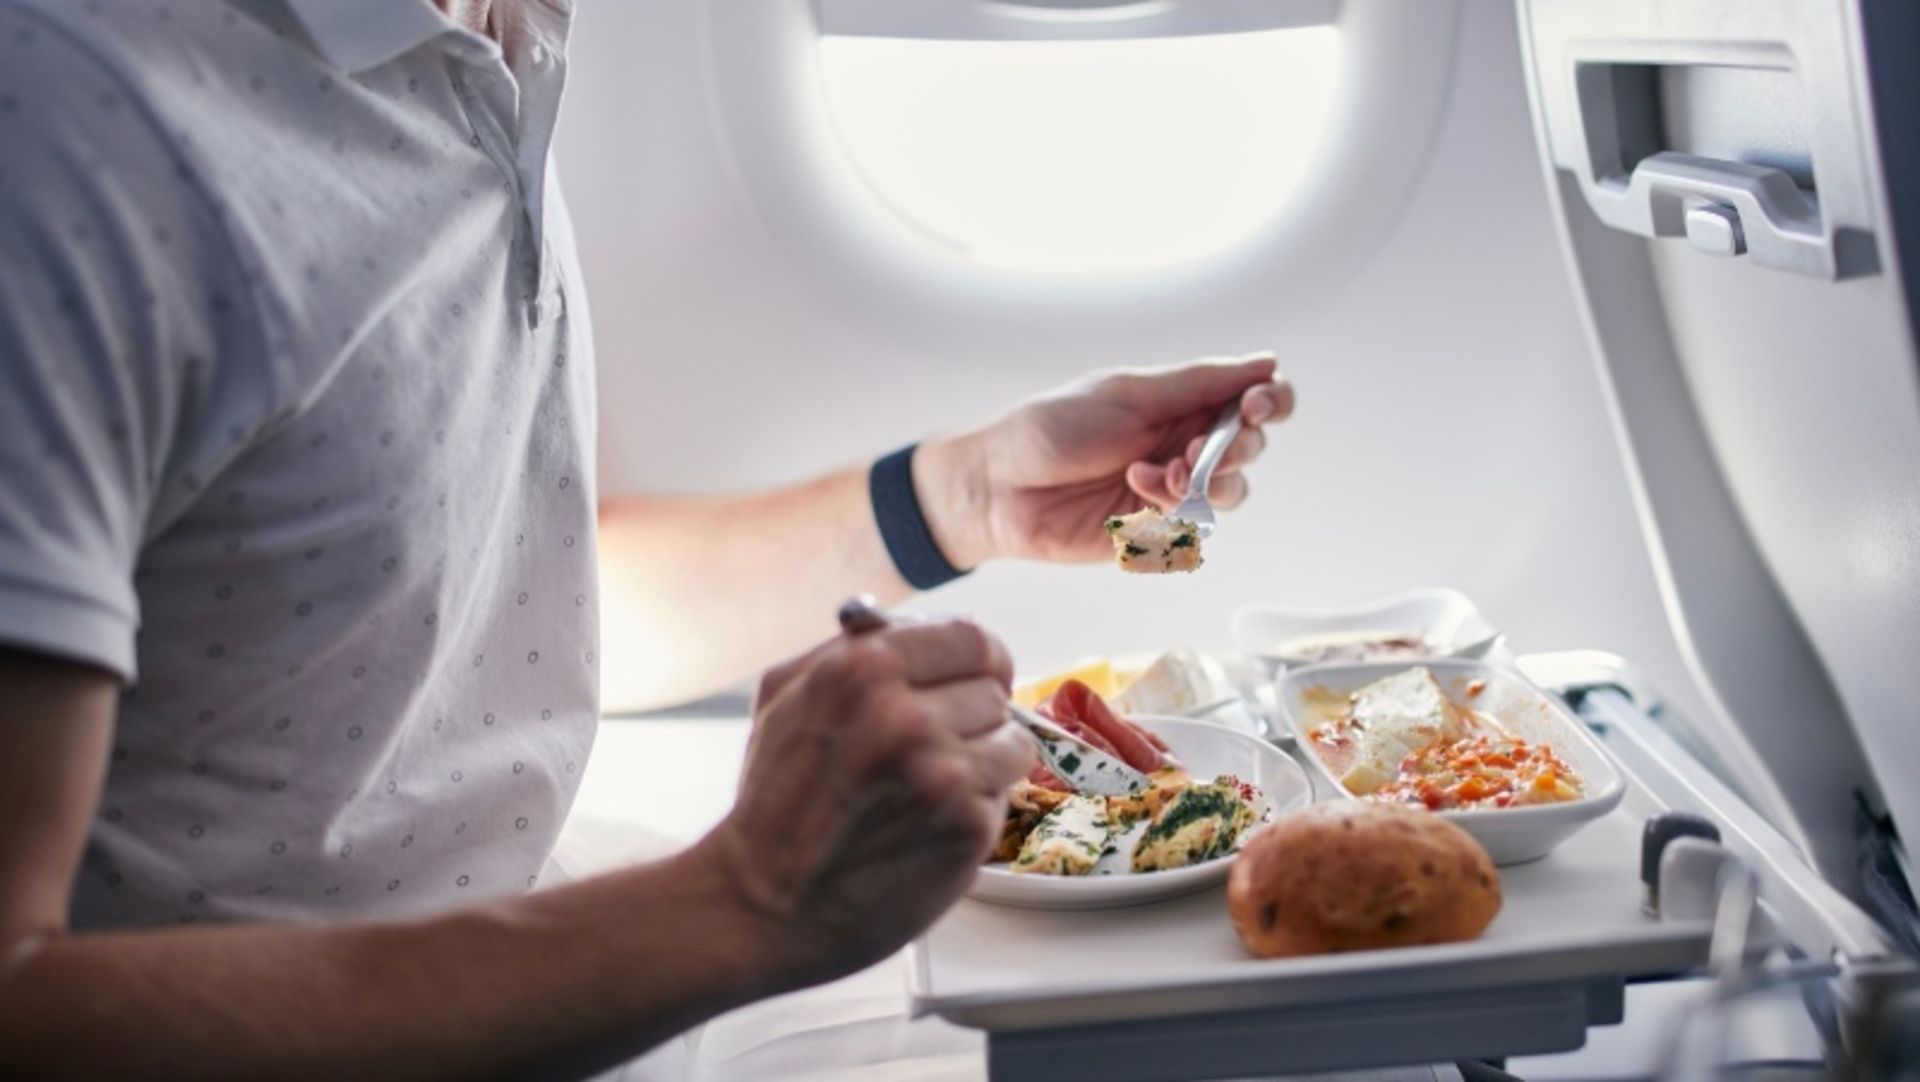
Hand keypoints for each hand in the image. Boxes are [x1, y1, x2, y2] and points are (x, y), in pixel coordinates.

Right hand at [695, 618, 1033, 990]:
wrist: (763, 904)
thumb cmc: (775, 802)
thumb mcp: (785, 696)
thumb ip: (851, 649)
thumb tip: (918, 625)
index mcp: (862, 669)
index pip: (971, 637)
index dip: (978, 660)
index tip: (975, 677)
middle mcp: (906, 715)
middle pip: (994, 689)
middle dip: (971, 715)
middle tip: (934, 747)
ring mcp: (941, 773)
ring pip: (1011, 741)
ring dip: (983, 762)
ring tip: (931, 788)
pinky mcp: (966, 826)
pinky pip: (1004, 796)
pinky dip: (975, 808)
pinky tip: (929, 824)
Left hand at [917, 353, 1293, 566]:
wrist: (998, 487)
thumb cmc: (1050, 429)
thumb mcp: (1127, 394)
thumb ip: (1198, 384)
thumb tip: (1266, 362)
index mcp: (1180, 401)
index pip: (1253, 397)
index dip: (1272, 401)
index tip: (1258, 405)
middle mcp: (1183, 442)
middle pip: (1251, 447)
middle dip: (1237, 447)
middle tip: (1196, 447)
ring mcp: (1171, 489)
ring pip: (1232, 492)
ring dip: (1209, 481)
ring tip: (1162, 475)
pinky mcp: (1154, 531)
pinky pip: (1194, 527)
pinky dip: (1174, 509)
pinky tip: (1136, 492)